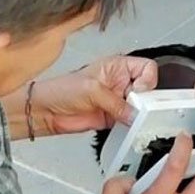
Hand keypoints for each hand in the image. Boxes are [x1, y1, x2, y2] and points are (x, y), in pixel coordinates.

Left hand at [30, 55, 157, 134]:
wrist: (47, 111)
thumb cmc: (61, 90)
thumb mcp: (92, 89)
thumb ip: (116, 102)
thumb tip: (134, 114)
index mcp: (117, 66)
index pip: (146, 68)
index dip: (147, 80)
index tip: (138, 91)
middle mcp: (120, 82)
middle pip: (147, 90)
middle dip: (144, 100)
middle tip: (136, 107)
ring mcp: (118, 101)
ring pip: (141, 108)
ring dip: (138, 115)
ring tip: (130, 118)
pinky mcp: (114, 117)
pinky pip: (131, 122)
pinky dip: (132, 126)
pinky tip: (127, 127)